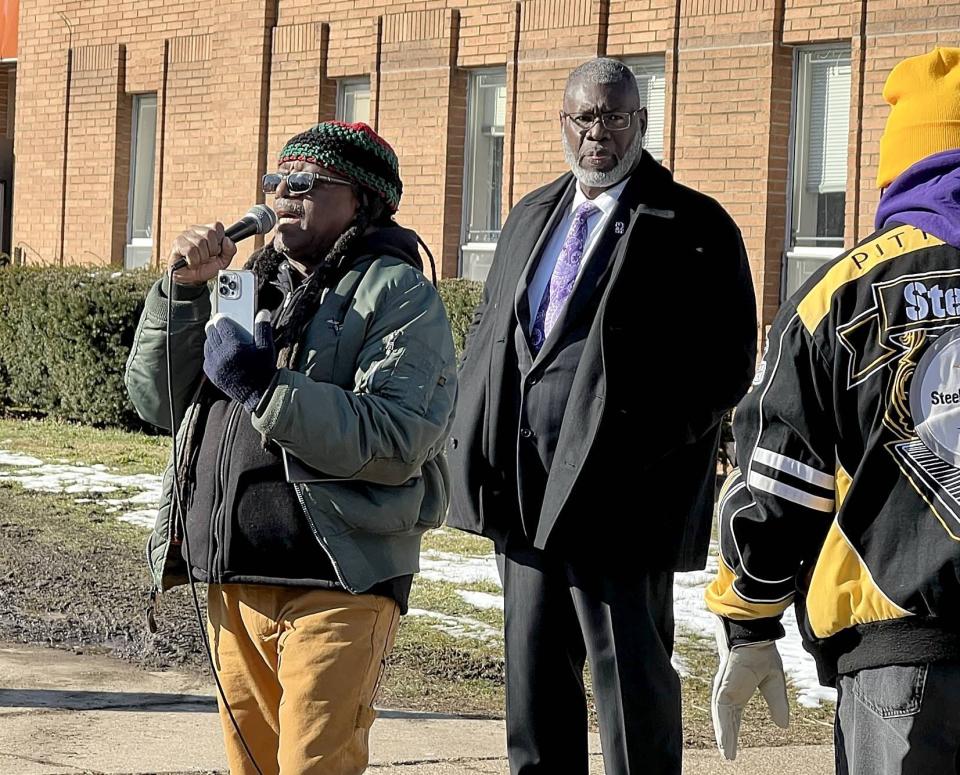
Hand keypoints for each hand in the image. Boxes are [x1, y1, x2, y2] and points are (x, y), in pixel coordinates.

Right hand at [168, 223, 236, 285]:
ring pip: (200, 243)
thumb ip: (230, 250)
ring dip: (202, 258)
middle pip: (210, 234)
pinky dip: (194, 261)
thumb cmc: (205, 268)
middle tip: (206, 258)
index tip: (215, 251)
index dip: (219, 242)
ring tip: (198, 261)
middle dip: (211, 251)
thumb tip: (227, 240)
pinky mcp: (177, 243)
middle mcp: (196, 230)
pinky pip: (190, 250)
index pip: (217, 227)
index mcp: (207, 231)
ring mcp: (185, 235)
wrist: (192, 279)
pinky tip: (192, 263)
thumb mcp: (223, 261)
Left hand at [203, 311, 276, 411]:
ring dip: (212, 338)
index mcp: (234, 347)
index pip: (222, 325)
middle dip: (215, 326)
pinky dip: (211, 352)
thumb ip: (263, 329)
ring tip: (219, 336)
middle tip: (219, 323)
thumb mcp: (267, 348)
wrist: (258, 394)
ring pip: (207, 344)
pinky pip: (206, 357)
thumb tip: (262, 312)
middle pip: (211, 332)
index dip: (223, 318)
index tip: (224, 315)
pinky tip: (218, 350)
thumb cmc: (264, 370)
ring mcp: (214, 365)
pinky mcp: (211, 374)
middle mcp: (221, 355)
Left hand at [711, 617, 788, 759]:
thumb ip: (777, 703)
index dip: (733, 731)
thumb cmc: (762, 652)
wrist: (755, 636)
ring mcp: (724, 689)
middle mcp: (729, 691)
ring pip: (722, 718)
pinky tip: (723, 740)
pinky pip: (721, 711)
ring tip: (726, 754)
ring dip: (724, 736)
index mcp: (738, 690)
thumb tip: (782, 726)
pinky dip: (722, 727)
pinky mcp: (723, 687)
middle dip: (727, 737)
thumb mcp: (774, 683)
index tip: (732, 746)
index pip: (734, 716)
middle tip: (728, 756)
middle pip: (726, 720)